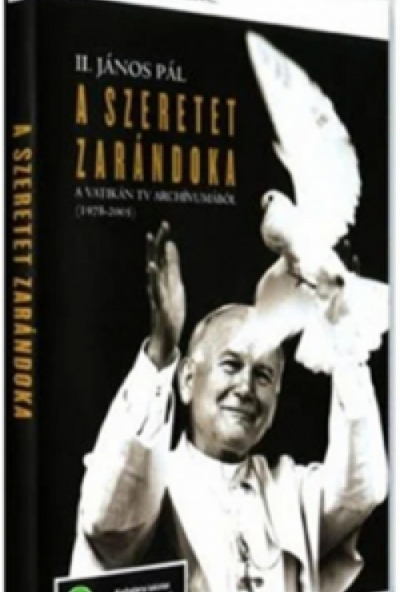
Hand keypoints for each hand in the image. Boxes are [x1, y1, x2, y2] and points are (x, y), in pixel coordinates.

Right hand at [146, 222, 185, 368]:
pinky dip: (154, 281)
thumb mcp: (175, 284)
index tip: (165, 224)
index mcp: (161, 280)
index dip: (163, 241)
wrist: (164, 337)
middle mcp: (156, 285)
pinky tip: (152, 269)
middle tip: (159, 229)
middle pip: (155, 262)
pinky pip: (156, 293)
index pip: (161, 257)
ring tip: (151, 246)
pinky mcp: (160, 308)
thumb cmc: (170, 310)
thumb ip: (172, 265)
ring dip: (153, 261)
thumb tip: (170, 244)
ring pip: (154, 277)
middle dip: (157, 245)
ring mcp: (157, 296)